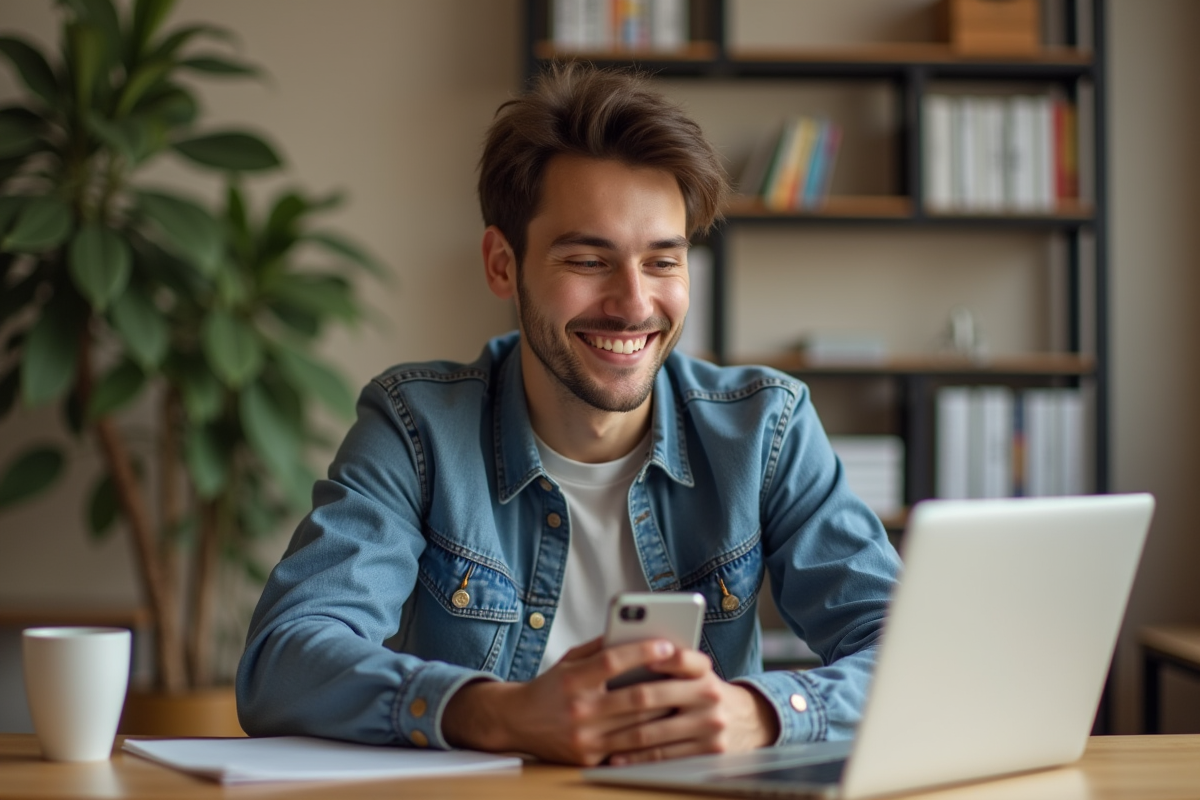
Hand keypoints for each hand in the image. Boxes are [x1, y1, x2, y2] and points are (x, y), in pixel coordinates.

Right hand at [442, 636, 682, 764]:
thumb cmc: (549, 687)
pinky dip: (650, 738)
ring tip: (685, 702)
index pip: (612, 662)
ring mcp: (584, 738)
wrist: (516, 722)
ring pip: (638, 728)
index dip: (642, 652)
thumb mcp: (569, 660)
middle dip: (666, 687)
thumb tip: (636, 633)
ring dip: (665, 715)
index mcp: (572, 680)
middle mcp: (578, 710)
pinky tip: (667, 729)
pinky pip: (629, 749)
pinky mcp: (589, 758)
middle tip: (689, 677)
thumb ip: (600, 648)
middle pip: (633, 698)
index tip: (666, 645)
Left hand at [603, 647, 779, 764]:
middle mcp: (710, 695)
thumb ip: (668, 663)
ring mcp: (711, 726)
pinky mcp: (709, 752)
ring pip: (653, 732)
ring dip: (620, 735)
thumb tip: (621, 657)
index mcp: (703, 670)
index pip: (675, 657)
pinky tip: (616, 756)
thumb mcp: (695, 672)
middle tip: (591, 705)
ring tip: (596, 734)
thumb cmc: (703, 692)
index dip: (648, 657)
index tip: (617, 661)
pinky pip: (663, 757)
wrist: (748, 721)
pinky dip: (636, 758)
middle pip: (652, 696)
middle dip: (619, 701)